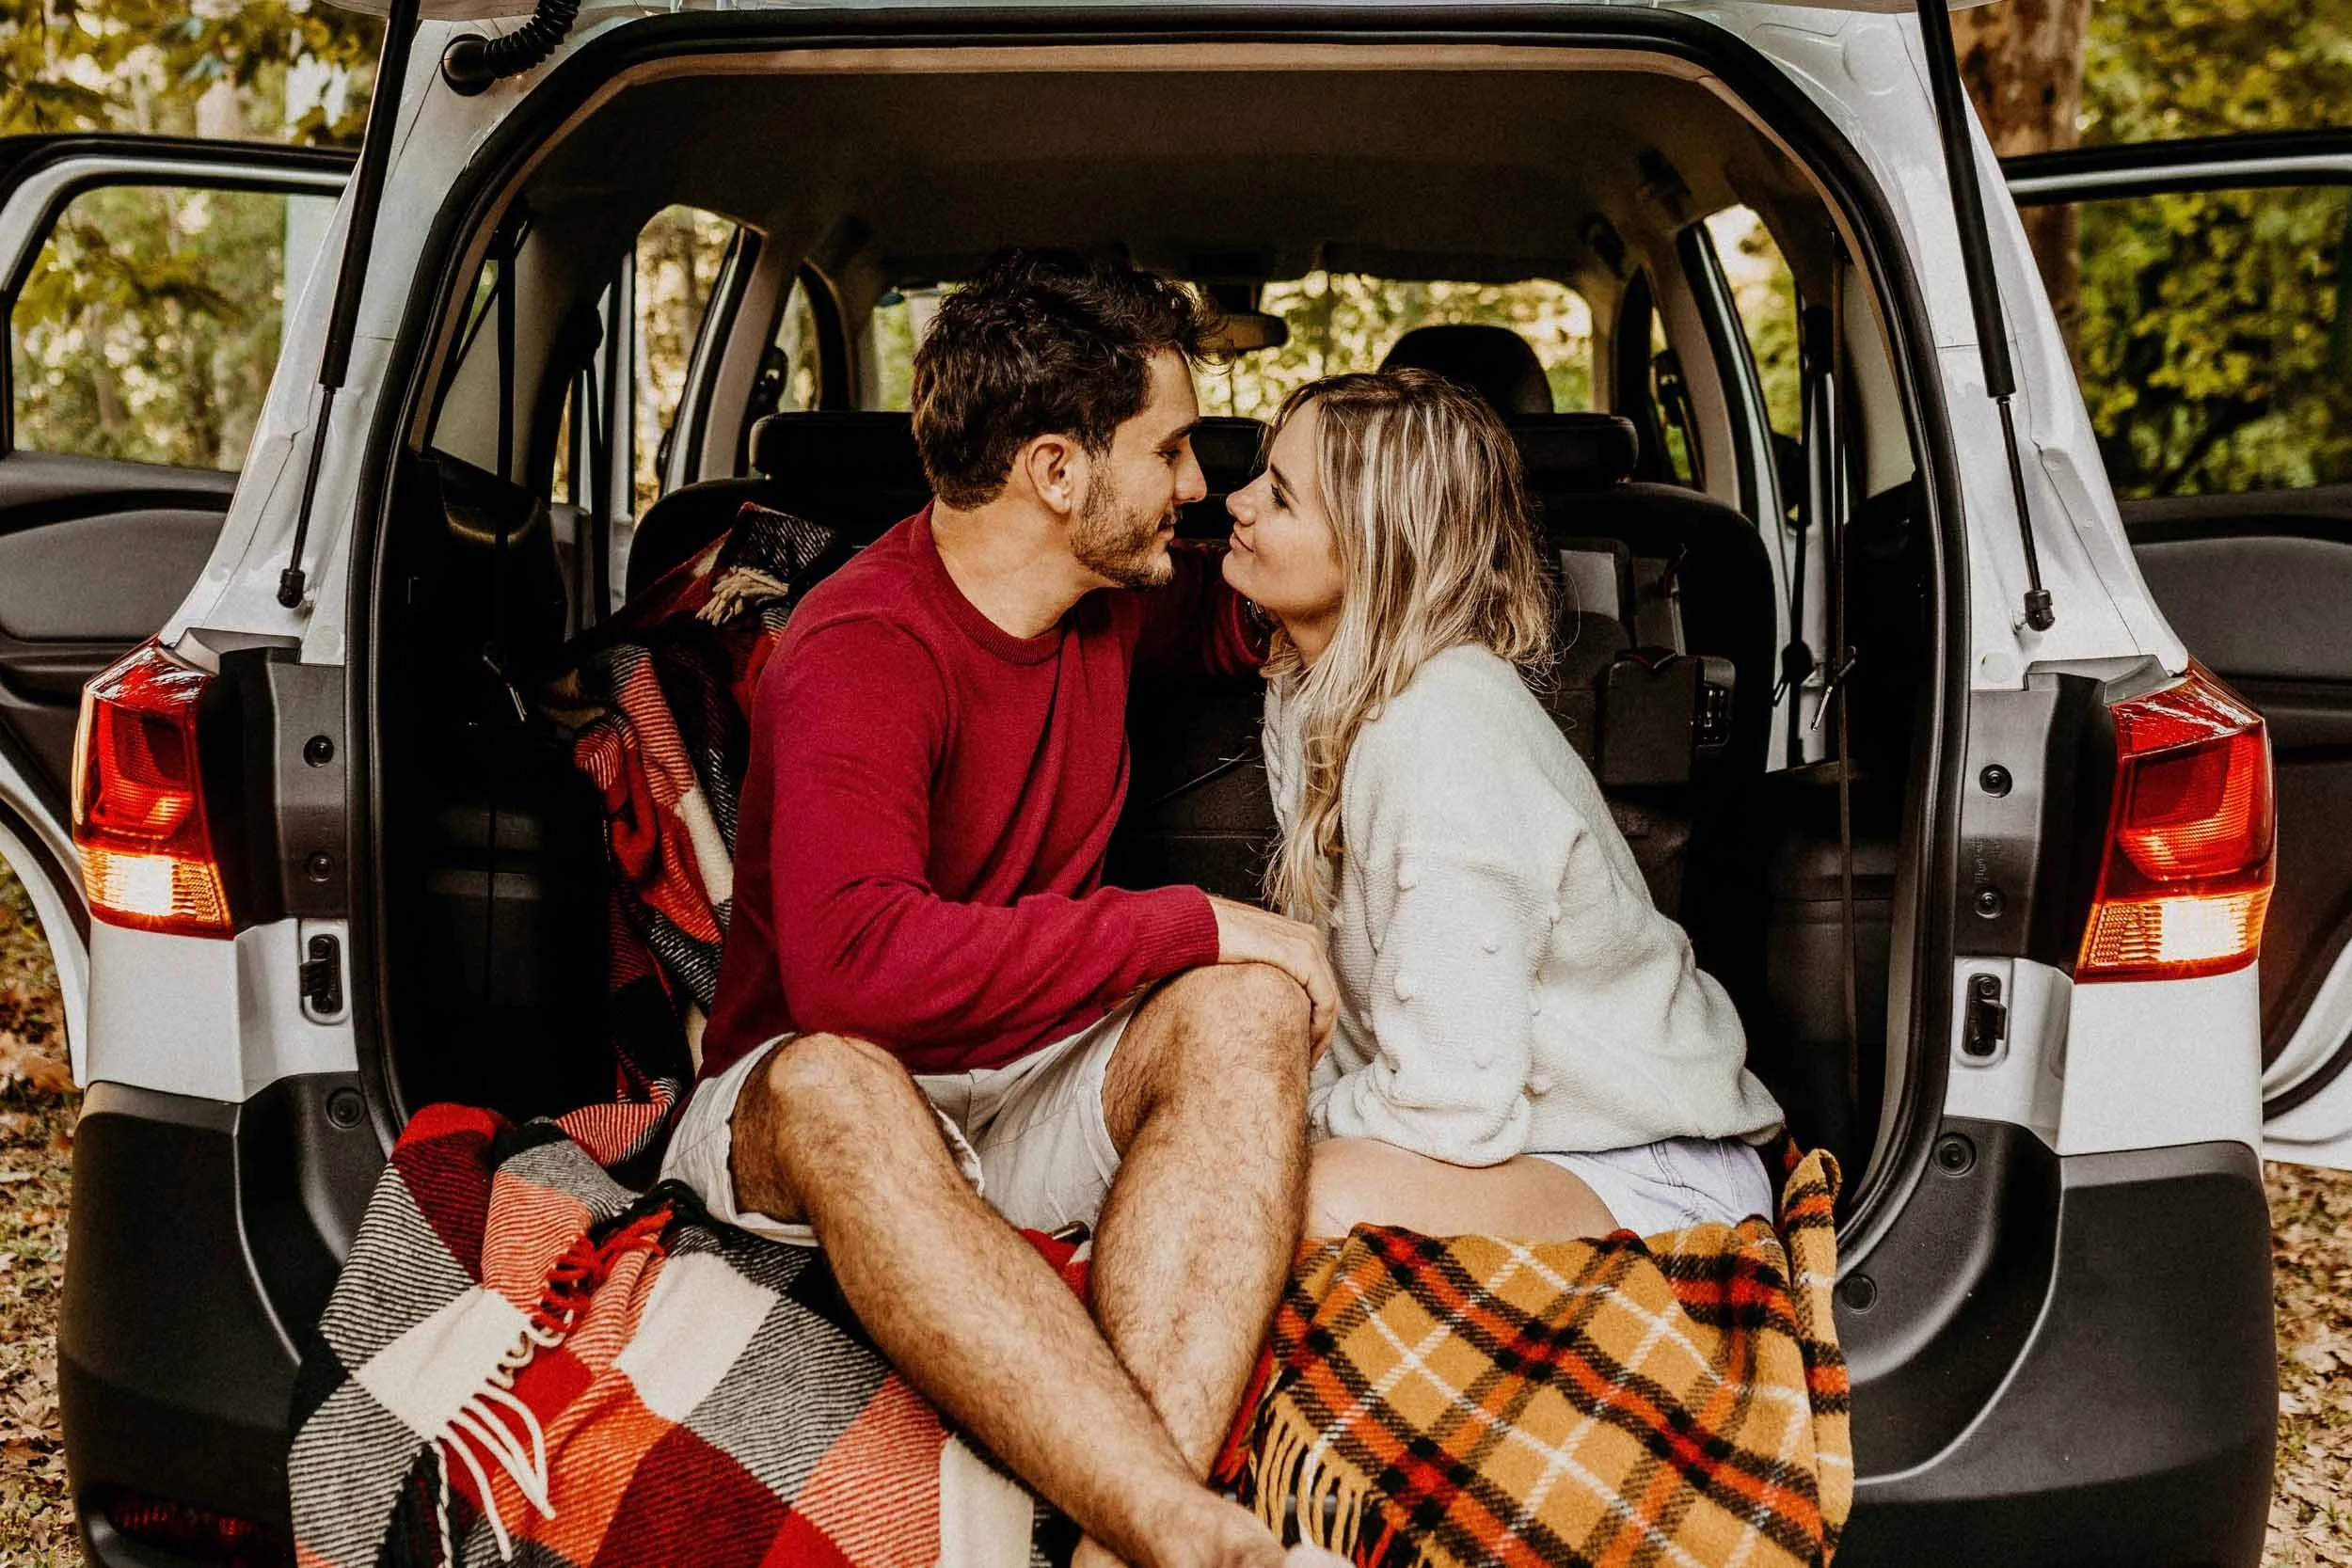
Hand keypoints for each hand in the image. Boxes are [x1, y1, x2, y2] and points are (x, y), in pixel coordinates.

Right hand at [1207, 896, 1337, 1058]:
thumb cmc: (1209, 943)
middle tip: (1306, 1060)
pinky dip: (1321, 1028)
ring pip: (1329, 1001)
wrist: (1197, 925)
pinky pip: (1325, 1001)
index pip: (1317, 986)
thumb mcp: (1241, 958)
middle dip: (1320, 1031)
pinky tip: (1307, 1049)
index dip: (1313, 1021)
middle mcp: (1308, 938)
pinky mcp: (1304, 957)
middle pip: (1326, 994)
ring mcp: (1308, 945)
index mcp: (1296, 937)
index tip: (1300, 1048)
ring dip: (1322, 1035)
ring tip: (1306, 1060)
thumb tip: (1254, 1004)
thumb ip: (1258, 975)